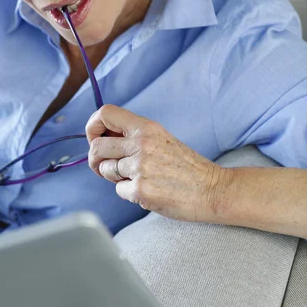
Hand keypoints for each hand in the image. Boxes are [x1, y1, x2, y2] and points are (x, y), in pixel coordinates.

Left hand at [85, 104, 223, 222]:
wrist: (212, 189)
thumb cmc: (186, 166)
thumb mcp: (160, 139)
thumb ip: (133, 136)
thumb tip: (101, 139)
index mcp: (146, 127)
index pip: (105, 113)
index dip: (93, 126)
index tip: (96, 138)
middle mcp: (141, 144)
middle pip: (96, 146)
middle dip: (96, 159)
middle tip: (105, 166)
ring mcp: (140, 168)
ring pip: (105, 170)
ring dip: (114, 177)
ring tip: (136, 178)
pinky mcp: (141, 191)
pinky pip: (118, 191)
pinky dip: (128, 193)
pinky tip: (147, 190)